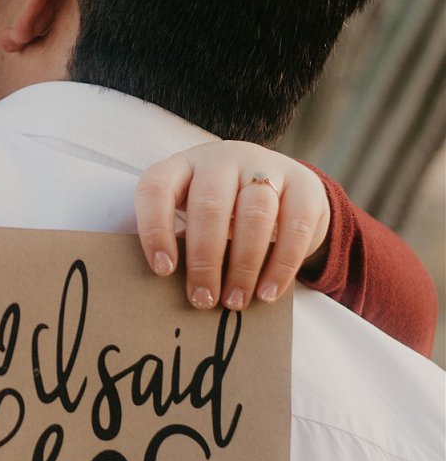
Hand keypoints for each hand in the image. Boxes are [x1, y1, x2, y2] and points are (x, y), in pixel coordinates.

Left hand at [135, 142, 329, 310]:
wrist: (284, 189)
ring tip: (235, 301)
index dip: (155, 227)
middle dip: (204, 258)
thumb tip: (178, 289)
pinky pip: (296, 225)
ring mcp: (266, 167)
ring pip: (255, 213)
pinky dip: (281, 265)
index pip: (158, 187)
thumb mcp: (197, 215)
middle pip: (210, 204)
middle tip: (203, 299)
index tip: (163, 270)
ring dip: (243, 265)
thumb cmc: (226, 212)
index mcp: (185, 166)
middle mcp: (223, 159)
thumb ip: (183, 240)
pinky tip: (267, 292)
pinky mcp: (305, 184)